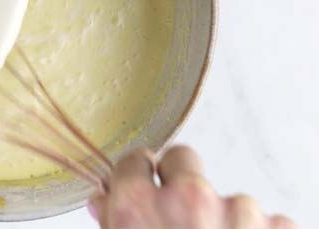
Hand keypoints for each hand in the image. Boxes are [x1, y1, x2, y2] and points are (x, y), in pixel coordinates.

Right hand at [88, 146, 295, 228]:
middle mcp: (187, 198)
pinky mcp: (279, 227)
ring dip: (225, 219)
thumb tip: (101, 200)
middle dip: (182, 180)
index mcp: (139, 207)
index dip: (139, 174)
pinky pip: (268, 220)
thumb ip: (112, 221)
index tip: (144, 180)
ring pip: (229, 197)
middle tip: (184, 215)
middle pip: (183, 157)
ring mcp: (238, 212)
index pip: (134, 161)